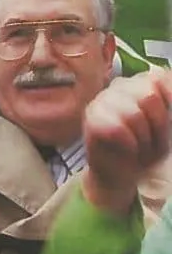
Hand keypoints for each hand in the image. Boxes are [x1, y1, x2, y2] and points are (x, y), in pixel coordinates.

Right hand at [83, 71, 171, 214]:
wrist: (122, 175)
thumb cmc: (148, 148)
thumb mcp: (167, 124)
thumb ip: (168, 104)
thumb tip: (169, 82)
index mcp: (139, 84)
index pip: (158, 77)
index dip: (169, 100)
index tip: (168, 121)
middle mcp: (118, 87)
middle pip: (148, 95)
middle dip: (158, 124)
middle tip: (153, 139)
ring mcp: (101, 101)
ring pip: (133, 113)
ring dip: (144, 138)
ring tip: (140, 146)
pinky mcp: (90, 120)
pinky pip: (117, 129)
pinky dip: (130, 144)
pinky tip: (128, 149)